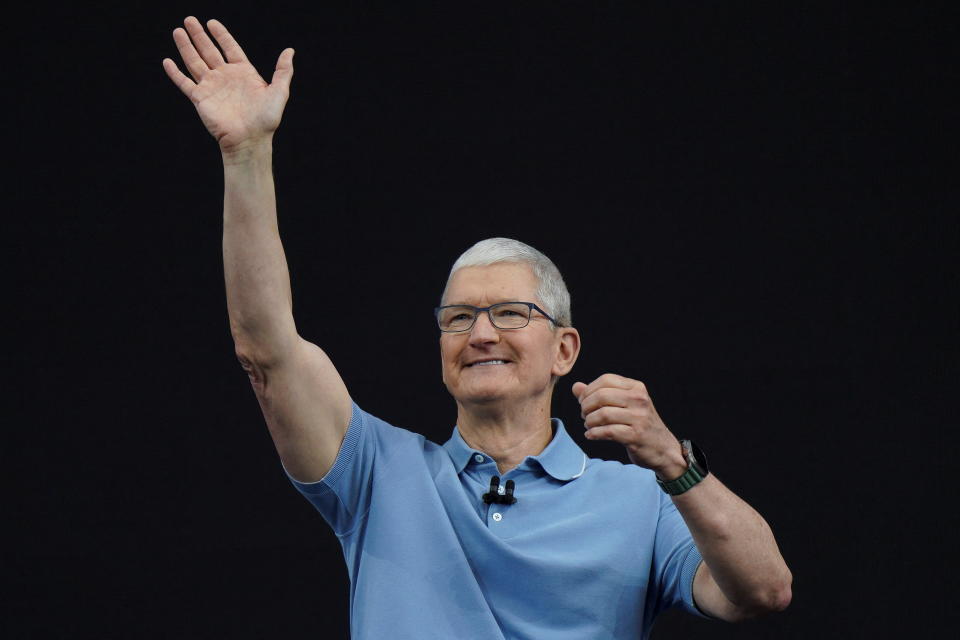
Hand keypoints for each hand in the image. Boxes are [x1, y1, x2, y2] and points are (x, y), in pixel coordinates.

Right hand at [162, 17, 293, 152]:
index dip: (221, 35)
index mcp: (243, 73)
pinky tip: (167, 61)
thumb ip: (283, 71)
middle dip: (199, 35)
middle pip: (209, 51)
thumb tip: (290, 51)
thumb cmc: (266, 119)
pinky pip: (184, 83)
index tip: (212, 22)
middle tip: (189, 20)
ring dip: (186, 47)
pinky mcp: (200, 99)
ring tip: (178, 31)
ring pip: (195, 62)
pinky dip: (175, 73)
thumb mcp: (279, 92)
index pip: (229, 48)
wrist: (250, 140)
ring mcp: (211, 87)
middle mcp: (225, 77)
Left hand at [572, 374, 685, 477]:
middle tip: (585, 416)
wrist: (663, 449)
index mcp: (636, 387)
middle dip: (586, 407)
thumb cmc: (639, 424)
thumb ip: (599, 394)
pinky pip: (608, 431)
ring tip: (589, 426)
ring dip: (589, 422)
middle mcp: (639, 399)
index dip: (589, 390)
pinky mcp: (636, 436)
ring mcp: (639, 418)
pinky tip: (591, 436)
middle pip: (601, 396)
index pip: (606, 379)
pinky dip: (594, 434)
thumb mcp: (623, 404)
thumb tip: (575, 387)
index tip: (582, 402)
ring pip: (603, 414)